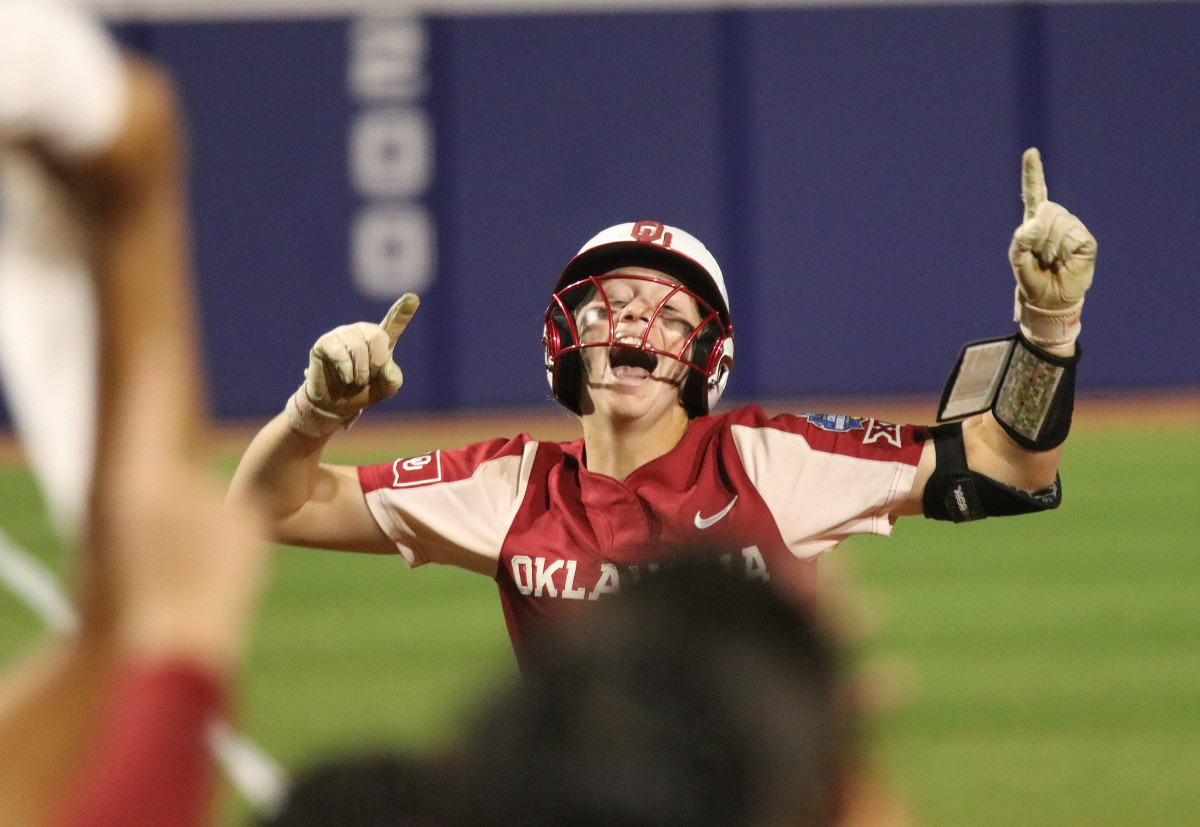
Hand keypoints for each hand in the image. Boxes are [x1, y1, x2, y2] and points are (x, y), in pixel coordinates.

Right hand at [304, 293, 419, 417]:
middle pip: (377, 335)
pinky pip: (340, 353)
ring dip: (361, 371)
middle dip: (376, 362)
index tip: (413, 297)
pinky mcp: (325, 343)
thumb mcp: (387, 389)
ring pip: (358, 346)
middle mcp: (361, 332)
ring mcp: (342, 335)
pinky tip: (345, 377)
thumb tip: (386, 364)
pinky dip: (347, 371)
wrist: (338, 405)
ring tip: (357, 380)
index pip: (394, 321)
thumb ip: (393, 378)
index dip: (403, 310)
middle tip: (370, 376)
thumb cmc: (365, 391)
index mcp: (381, 340)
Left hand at [1008, 148, 1095, 309]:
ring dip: (1050, 246)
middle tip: (1040, 257)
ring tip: (1052, 261)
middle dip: (1038, 236)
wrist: (1050, 300)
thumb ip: (1020, 243)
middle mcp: (1054, 221)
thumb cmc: (1032, 279)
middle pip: (1045, 211)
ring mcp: (1072, 228)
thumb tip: (1033, 224)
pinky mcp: (1085, 241)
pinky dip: (1066, 251)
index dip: (1033, 173)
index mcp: (1034, 223)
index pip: (1034, 193)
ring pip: (1058, 224)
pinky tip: (1065, 261)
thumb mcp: (1018, 262)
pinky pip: (1074, 237)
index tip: (1031, 152)